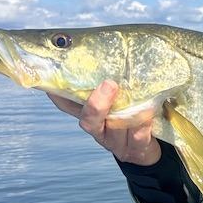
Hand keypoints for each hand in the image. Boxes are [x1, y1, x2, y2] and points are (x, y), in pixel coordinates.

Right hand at [46, 80, 161, 165]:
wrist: (145, 150)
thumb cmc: (130, 117)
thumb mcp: (118, 100)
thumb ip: (107, 83)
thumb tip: (103, 52)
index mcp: (90, 115)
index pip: (67, 104)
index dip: (58, 93)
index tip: (54, 79)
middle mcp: (99, 129)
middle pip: (89, 120)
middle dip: (97, 104)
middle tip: (109, 84)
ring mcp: (116, 142)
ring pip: (116, 128)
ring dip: (126, 112)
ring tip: (135, 97)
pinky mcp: (135, 149)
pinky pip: (137, 138)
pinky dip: (142, 125)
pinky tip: (148, 113)